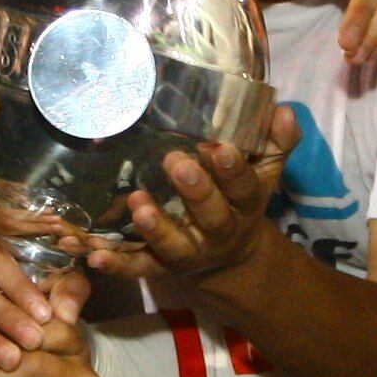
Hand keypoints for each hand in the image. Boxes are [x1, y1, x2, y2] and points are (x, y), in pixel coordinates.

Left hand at [82, 114, 288, 285]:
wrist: (231, 254)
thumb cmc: (240, 197)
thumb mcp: (264, 171)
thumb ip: (274, 141)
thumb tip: (284, 110)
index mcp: (244, 205)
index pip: (244, 187)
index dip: (233, 170)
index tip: (219, 147)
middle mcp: (218, 231)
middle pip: (211, 215)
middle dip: (196, 191)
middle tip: (175, 163)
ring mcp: (188, 251)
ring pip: (174, 246)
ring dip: (156, 228)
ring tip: (138, 205)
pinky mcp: (159, 266)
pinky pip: (137, 266)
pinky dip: (116, 264)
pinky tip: (93, 255)